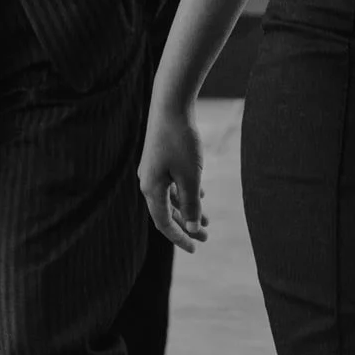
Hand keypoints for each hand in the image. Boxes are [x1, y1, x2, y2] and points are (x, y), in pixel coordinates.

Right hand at [138, 98, 208, 250]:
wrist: (170, 105)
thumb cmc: (180, 141)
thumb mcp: (190, 177)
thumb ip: (190, 205)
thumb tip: (191, 228)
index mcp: (151, 189)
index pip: (163, 223)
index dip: (180, 238)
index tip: (195, 249)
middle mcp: (148, 181)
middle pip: (166, 212)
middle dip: (186, 226)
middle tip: (206, 237)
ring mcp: (153, 170)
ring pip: (170, 198)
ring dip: (187, 210)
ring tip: (206, 220)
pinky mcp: (159, 159)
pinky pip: (171, 184)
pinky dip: (184, 193)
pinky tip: (200, 195)